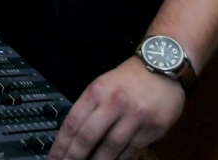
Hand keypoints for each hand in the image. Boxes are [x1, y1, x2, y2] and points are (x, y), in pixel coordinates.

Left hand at [48, 57, 184, 159]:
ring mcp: (135, 116)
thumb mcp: (103, 84)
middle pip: (88, 136)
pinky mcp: (153, 128)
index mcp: (97, 91)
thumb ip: (90, 107)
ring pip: (110, 147)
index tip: (54, 156)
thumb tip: (74, 136)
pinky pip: (131, 150)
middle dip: (74, 156)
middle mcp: (114, 103)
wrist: (163, 66)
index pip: (73, 122)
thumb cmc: (130, 78)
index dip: (62, 144)